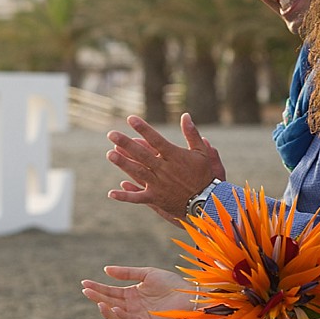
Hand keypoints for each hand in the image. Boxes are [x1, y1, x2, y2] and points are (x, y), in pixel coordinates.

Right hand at [81, 265, 189, 318]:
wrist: (187, 294)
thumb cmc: (169, 282)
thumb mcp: (146, 273)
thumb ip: (126, 273)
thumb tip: (106, 269)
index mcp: (132, 293)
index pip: (110, 291)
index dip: (97, 287)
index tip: (84, 282)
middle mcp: (132, 305)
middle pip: (110, 302)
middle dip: (97, 296)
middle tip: (85, 290)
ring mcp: (138, 314)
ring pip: (116, 314)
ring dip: (106, 308)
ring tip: (98, 300)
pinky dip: (120, 315)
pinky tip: (113, 307)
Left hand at [106, 113, 225, 222]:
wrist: (209, 203)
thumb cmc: (205, 175)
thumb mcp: (201, 152)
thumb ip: (191, 133)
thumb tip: (185, 115)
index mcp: (174, 156)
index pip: (155, 139)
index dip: (142, 129)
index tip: (130, 119)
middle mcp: (164, 169)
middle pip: (142, 154)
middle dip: (126, 143)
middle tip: (111, 134)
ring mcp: (159, 185)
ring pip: (138, 172)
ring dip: (123, 164)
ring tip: (110, 154)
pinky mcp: (156, 199)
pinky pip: (138, 198)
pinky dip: (124, 196)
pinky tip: (111, 193)